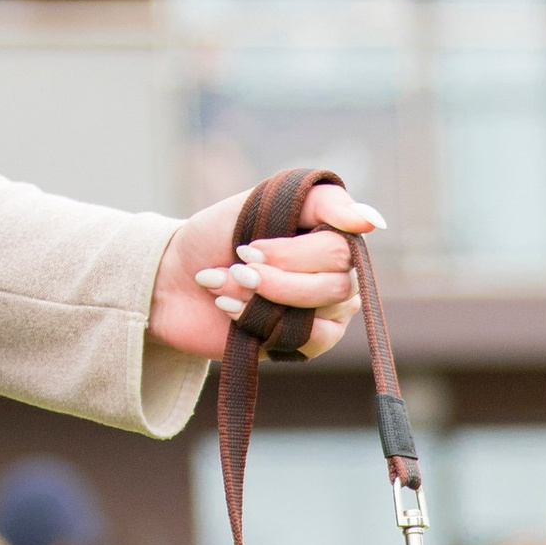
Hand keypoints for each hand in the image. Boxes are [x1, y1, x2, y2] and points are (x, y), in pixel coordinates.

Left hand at [147, 179, 382, 366]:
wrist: (170, 279)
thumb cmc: (216, 234)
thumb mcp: (263, 200)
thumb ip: (323, 203)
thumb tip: (374, 223)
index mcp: (330, 236)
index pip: (340, 250)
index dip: (293, 255)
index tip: (248, 247)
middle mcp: (337, 274)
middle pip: (337, 287)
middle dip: (276, 281)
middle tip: (238, 267)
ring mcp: (323, 311)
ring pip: (321, 316)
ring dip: (262, 300)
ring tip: (225, 286)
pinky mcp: (303, 344)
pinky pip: (306, 342)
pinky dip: (261, 323)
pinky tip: (229, 309)